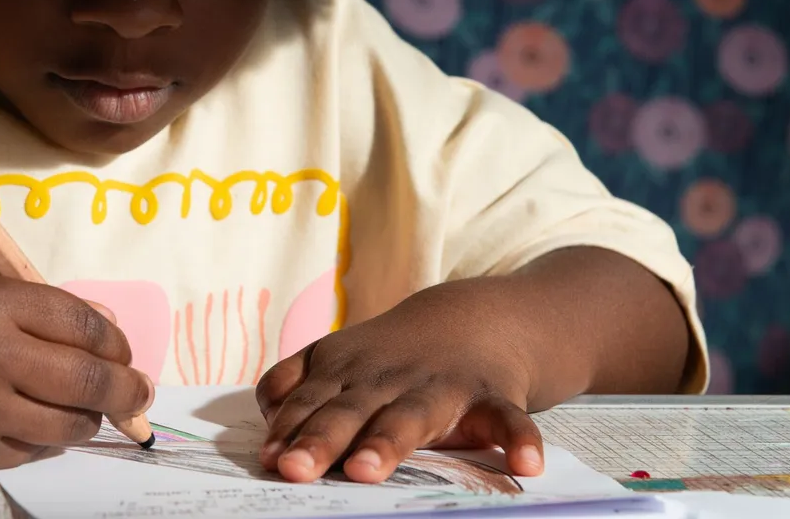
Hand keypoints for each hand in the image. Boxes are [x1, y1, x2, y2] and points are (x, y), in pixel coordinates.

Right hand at [0, 273, 154, 472]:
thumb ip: (37, 308)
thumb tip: (106, 328)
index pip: (85, 325)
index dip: (117, 340)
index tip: (125, 351)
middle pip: (90, 380)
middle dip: (128, 388)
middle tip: (139, 391)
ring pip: (71, 425)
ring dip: (91, 418)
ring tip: (90, 409)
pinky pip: (35, 452)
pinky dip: (49, 439)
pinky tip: (40, 423)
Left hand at [256, 277, 542, 484]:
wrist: (475, 318)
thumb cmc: (391, 355)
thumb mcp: (337, 357)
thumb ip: (296, 381)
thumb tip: (264, 412)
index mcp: (347, 371)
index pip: (311, 403)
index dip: (290, 430)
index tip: (270, 460)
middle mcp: (388, 379)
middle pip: (349, 412)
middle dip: (321, 439)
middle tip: (296, 469)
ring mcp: (440, 386)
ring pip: (411, 417)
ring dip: (388, 442)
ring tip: (366, 470)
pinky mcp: (491, 397)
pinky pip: (508, 420)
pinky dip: (519, 440)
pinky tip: (525, 467)